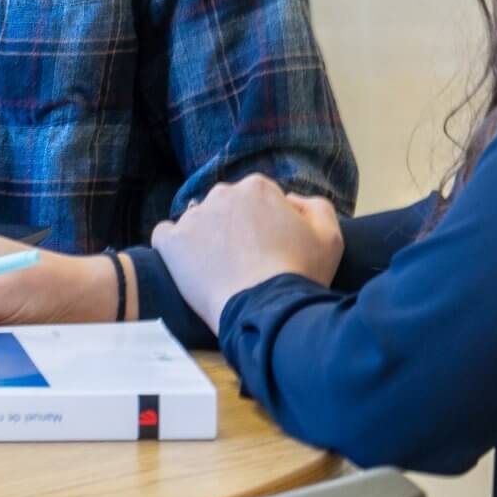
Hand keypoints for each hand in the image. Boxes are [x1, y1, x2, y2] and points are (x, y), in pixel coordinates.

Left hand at [152, 176, 344, 334]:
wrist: (264, 308)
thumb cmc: (300, 273)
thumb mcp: (330, 235)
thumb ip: (314, 206)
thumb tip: (290, 199)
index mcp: (257, 187)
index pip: (258, 197)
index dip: (266, 222)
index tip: (270, 246)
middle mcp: (221, 194)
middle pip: (226, 206)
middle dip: (235, 226)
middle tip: (247, 259)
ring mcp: (192, 217)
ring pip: (198, 221)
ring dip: (207, 237)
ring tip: (221, 268)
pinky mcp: (171, 241)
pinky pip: (166, 235)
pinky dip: (175, 247)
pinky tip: (190, 266)